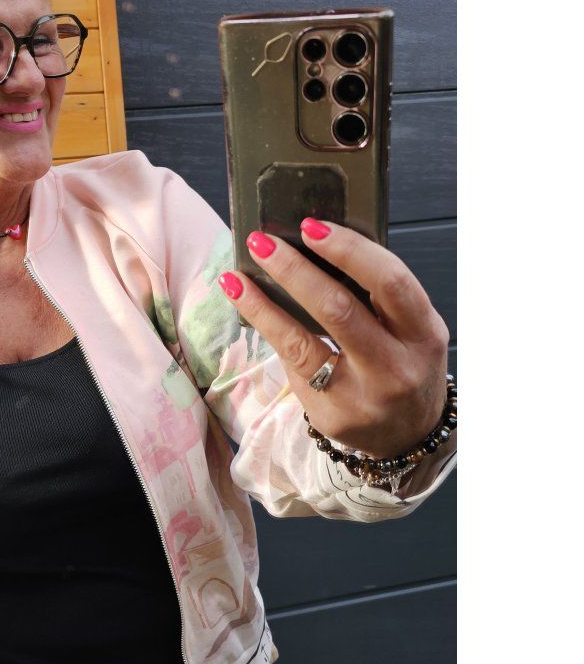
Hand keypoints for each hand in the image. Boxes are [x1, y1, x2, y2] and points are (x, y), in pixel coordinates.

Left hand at [217, 219, 449, 460]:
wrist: (409, 436)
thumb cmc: (404, 366)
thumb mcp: (411, 331)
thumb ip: (377, 298)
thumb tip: (313, 248)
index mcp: (424, 333)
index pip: (390, 281)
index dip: (349, 250)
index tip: (311, 227)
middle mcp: (397, 366)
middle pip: (341, 309)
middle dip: (295, 270)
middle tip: (262, 241)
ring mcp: (363, 395)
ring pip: (304, 340)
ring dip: (264, 301)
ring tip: (238, 274)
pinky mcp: (332, 414)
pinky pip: (292, 363)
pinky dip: (265, 326)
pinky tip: (243, 303)